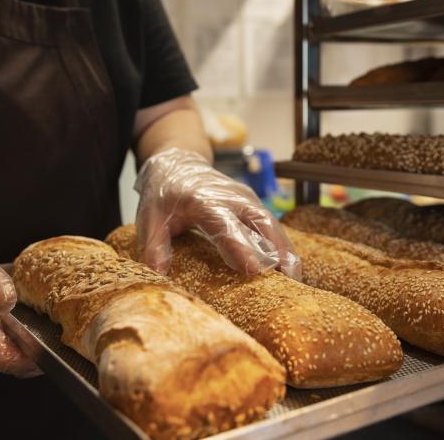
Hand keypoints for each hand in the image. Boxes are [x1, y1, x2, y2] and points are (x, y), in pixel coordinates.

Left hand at [135, 147, 299, 277]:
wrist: (177, 164)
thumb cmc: (163, 192)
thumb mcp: (149, 216)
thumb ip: (154, 244)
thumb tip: (158, 273)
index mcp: (204, 200)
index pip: (225, 225)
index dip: (241, 246)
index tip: (254, 269)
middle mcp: (231, 198)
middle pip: (261, 222)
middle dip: (276, 250)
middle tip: (289, 280)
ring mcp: (246, 199)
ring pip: (272, 224)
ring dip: (285, 249)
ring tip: (294, 279)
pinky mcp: (253, 204)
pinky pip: (272, 225)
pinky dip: (281, 245)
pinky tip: (288, 267)